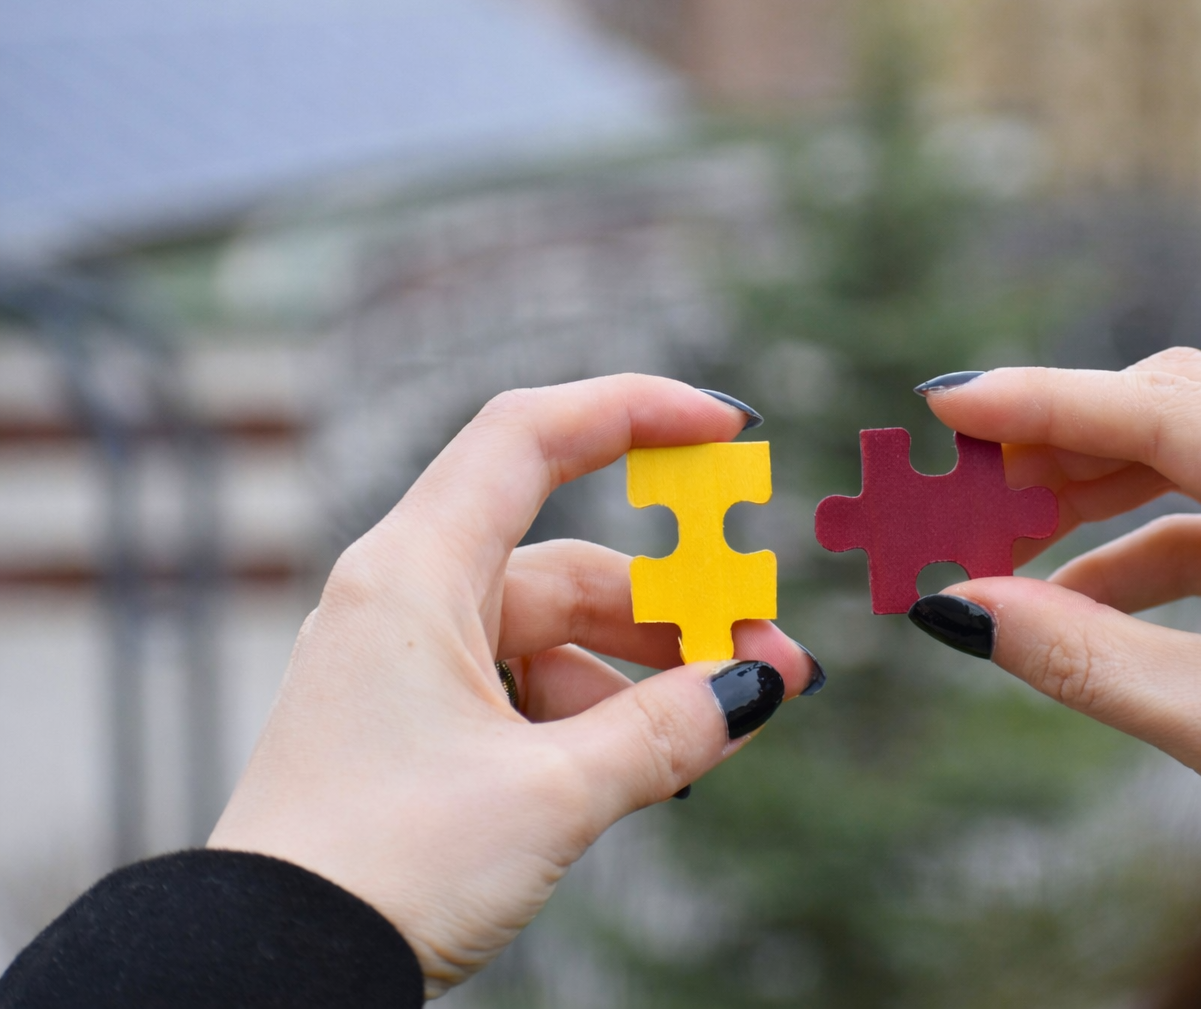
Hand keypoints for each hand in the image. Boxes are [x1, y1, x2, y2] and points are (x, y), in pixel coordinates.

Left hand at [208, 375, 818, 996]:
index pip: (530, 438)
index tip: (727, 428)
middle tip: (770, 650)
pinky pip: (530, 687)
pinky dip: (599, 711)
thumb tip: (757, 686)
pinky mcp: (420, 722)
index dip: (634, 410)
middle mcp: (408, 600)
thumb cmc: (381, 869)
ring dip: (649, 670)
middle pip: (570, 559)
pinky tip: (656, 759)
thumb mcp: (550, 794)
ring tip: (729, 718)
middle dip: (679, 604)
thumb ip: (667, 731)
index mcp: (414, 575)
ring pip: (558, 631)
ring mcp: (412, 663)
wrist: (269, 972)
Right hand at [911, 348, 1200, 893]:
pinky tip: (1065, 596)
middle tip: (964, 477)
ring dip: (1092, 495)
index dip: (1043, 405)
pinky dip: (1138, 551)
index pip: (1165, 412)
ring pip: (1192, 457)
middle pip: (1177, 410)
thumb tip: (955, 608)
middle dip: (1063, 444)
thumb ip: (1078, 655)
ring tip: (1000, 531)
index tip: (946, 403)